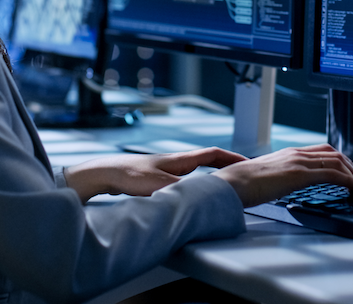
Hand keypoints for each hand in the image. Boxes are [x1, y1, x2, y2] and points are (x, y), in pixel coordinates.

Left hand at [64, 147, 246, 202]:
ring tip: (222, 184)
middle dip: (224, 166)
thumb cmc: (129, 174)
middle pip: (206, 160)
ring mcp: (165, 168)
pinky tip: (192, 194)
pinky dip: (194, 184)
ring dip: (210, 174)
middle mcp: (175, 162)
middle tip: (239, 174)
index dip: (231, 158)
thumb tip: (200, 197)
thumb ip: (180, 190)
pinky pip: (183, 179)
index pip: (212, 154)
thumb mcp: (159, 185)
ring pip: (195, 170)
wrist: (106, 173)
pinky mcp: (156, 178)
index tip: (246, 163)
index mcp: (179, 160)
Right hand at [213, 144, 352, 207]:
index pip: (320, 150)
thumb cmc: (242, 183)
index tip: (346, 171)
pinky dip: (349, 180)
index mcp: (287, 154)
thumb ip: (278, 177)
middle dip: (350, 165)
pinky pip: (333, 174)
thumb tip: (281, 186)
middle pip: (333, 152)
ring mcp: (299, 162)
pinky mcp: (300, 174)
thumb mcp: (265, 177)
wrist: (233, 184)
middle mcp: (295, 154)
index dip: (338, 159)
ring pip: (337, 161)